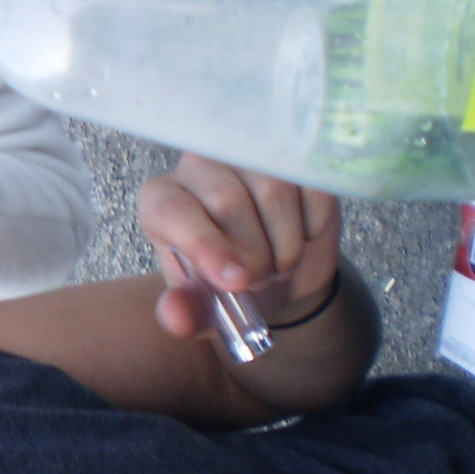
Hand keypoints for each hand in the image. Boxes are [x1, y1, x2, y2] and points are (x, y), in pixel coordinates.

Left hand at [137, 156, 341, 339]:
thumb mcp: (203, 308)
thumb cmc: (227, 284)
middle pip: (227, 200)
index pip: (174, 211)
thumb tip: (176, 318)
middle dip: (253, 255)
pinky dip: (312, 226)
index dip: (205, 246)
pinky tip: (302, 238)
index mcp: (162, 200)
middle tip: (259, 281)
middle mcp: (198, 167)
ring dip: (285, 245)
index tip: (235, 281)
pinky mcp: (293, 156)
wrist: (275, 274)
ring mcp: (247, 155)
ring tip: (278, 264)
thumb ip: (185, 313)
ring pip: (273, 192)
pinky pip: (311, 187)